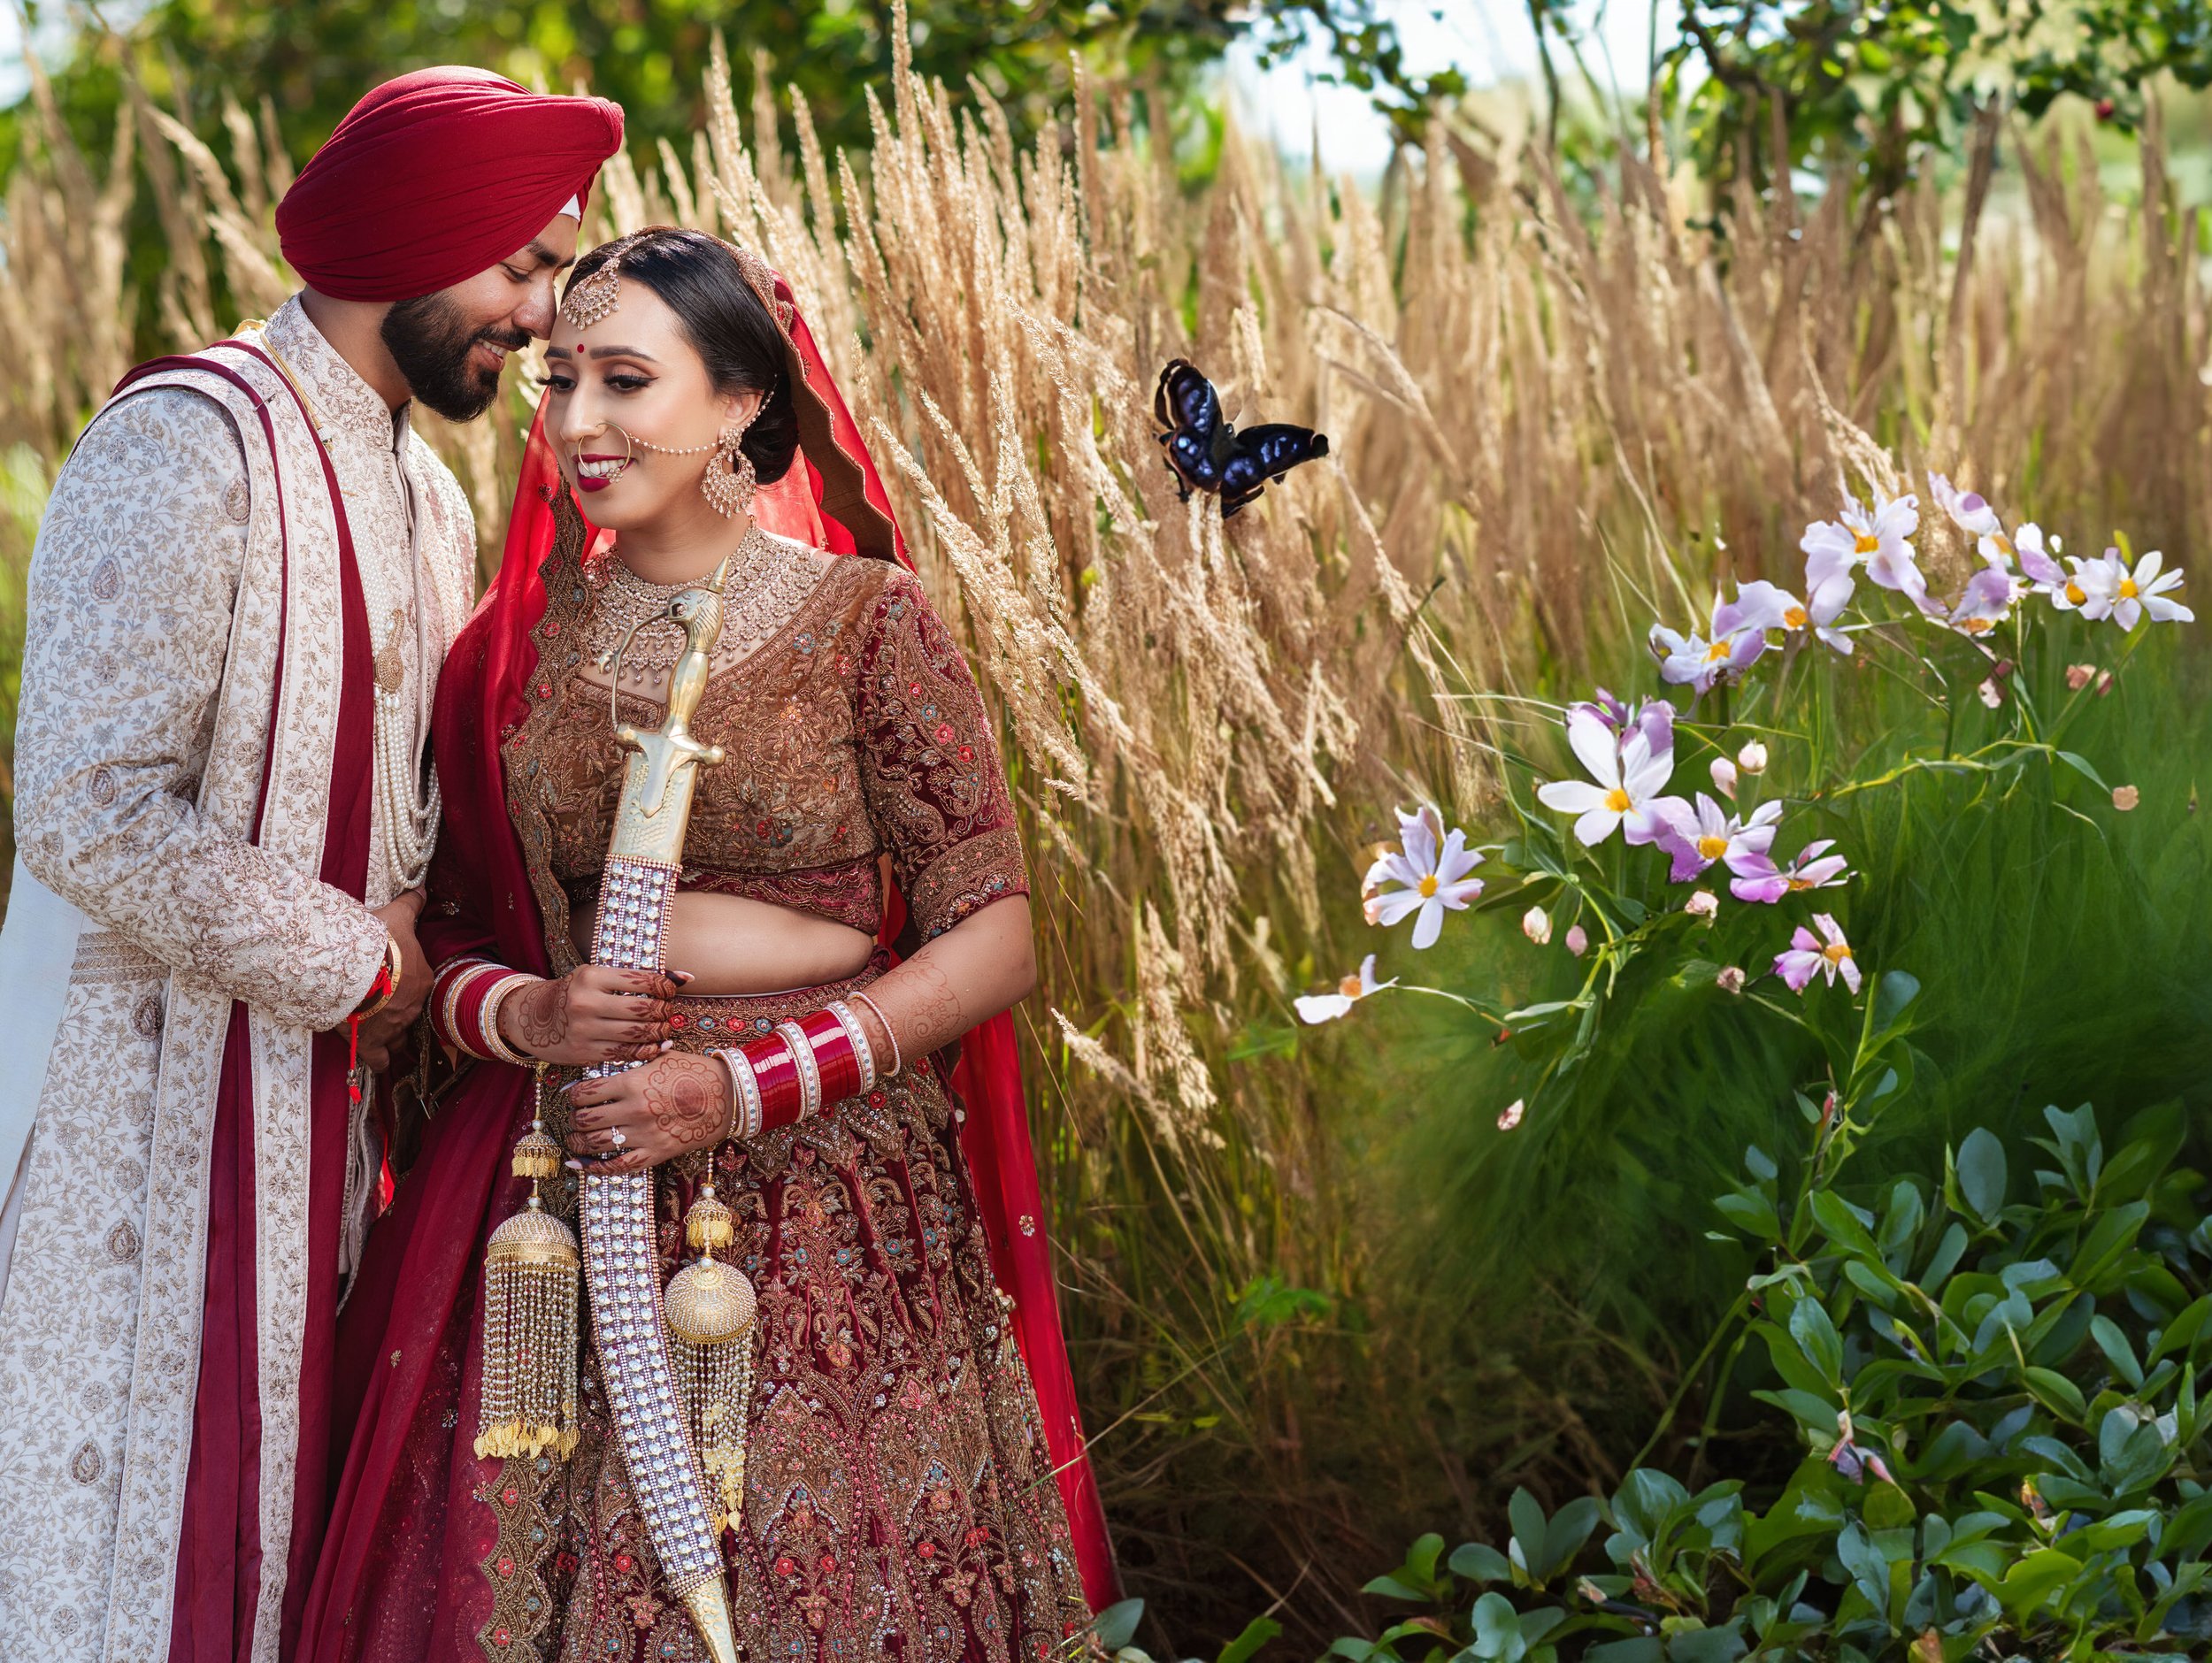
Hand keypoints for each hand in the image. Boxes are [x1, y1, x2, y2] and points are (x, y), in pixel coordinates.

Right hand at [357, 891, 430, 1073]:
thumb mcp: (396, 916)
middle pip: (407, 1014)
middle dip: (397, 1013)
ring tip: (379, 1036)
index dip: (404, 985)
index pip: (417, 986)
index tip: (389, 982)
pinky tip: (375, 1060)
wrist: (350, 967)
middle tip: (380, 1008)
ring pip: (398, 1040)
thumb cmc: (376, 939)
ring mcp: (393, 1028)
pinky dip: (378, 1061)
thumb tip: (423, 888)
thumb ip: (411, 905)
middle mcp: (411, 1007)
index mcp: (421, 979)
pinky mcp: (371, 1042)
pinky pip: (379, 1060)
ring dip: (392, 1039)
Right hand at [499, 964, 680, 1065]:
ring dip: (658, 1032)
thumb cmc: (575, 993)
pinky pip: (625, 1053)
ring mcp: (583, 1029)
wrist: (533, 1018)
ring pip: (636, 1033)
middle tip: (668, 1012)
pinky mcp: (583, 1052)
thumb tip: (686, 976)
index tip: (671, 990)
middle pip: (643, 1009)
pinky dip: (646, 1050)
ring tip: (663, 1028)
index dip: (665, 986)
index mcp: (591, 977)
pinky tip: (654, 1046)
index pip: (643, 980)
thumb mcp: (598, 977)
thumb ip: (638, 977)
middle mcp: (586, 1002)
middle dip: (664, 1011)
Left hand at [565, 1052, 730, 1172]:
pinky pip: (618, 1167)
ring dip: (578, 1142)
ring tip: (575, 1139)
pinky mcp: (655, 1153)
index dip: (572, 1094)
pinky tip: (580, 1165)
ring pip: (595, 1144)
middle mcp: (633, 1110)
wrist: (728, 1097)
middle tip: (574, 1117)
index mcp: (632, 1083)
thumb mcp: (661, 1058)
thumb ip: (631, 1063)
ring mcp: (644, 1135)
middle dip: (573, 1119)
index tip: (572, 1096)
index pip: (585, 1092)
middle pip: (585, 1119)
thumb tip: (602, 1071)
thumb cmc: (695, 1073)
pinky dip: (594, 1168)